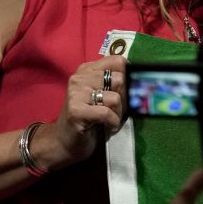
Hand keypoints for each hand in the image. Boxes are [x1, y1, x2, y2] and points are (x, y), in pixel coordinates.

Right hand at [37, 55, 127, 170]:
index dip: (128, 76)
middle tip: (117, 111)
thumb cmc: (88, 119)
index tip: (127, 91)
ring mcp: (76, 94)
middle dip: (125, 98)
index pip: (118, 61)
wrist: (63, 142)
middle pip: (119, 79)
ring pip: (115, 97)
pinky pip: (106, 113)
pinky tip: (107, 126)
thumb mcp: (101, 95)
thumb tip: (139, 79)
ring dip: (118, 113)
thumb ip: (114, 84)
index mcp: (87, 70)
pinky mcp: (76, 111)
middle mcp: (80, 78)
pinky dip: (113, 122)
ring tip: (110, 120)